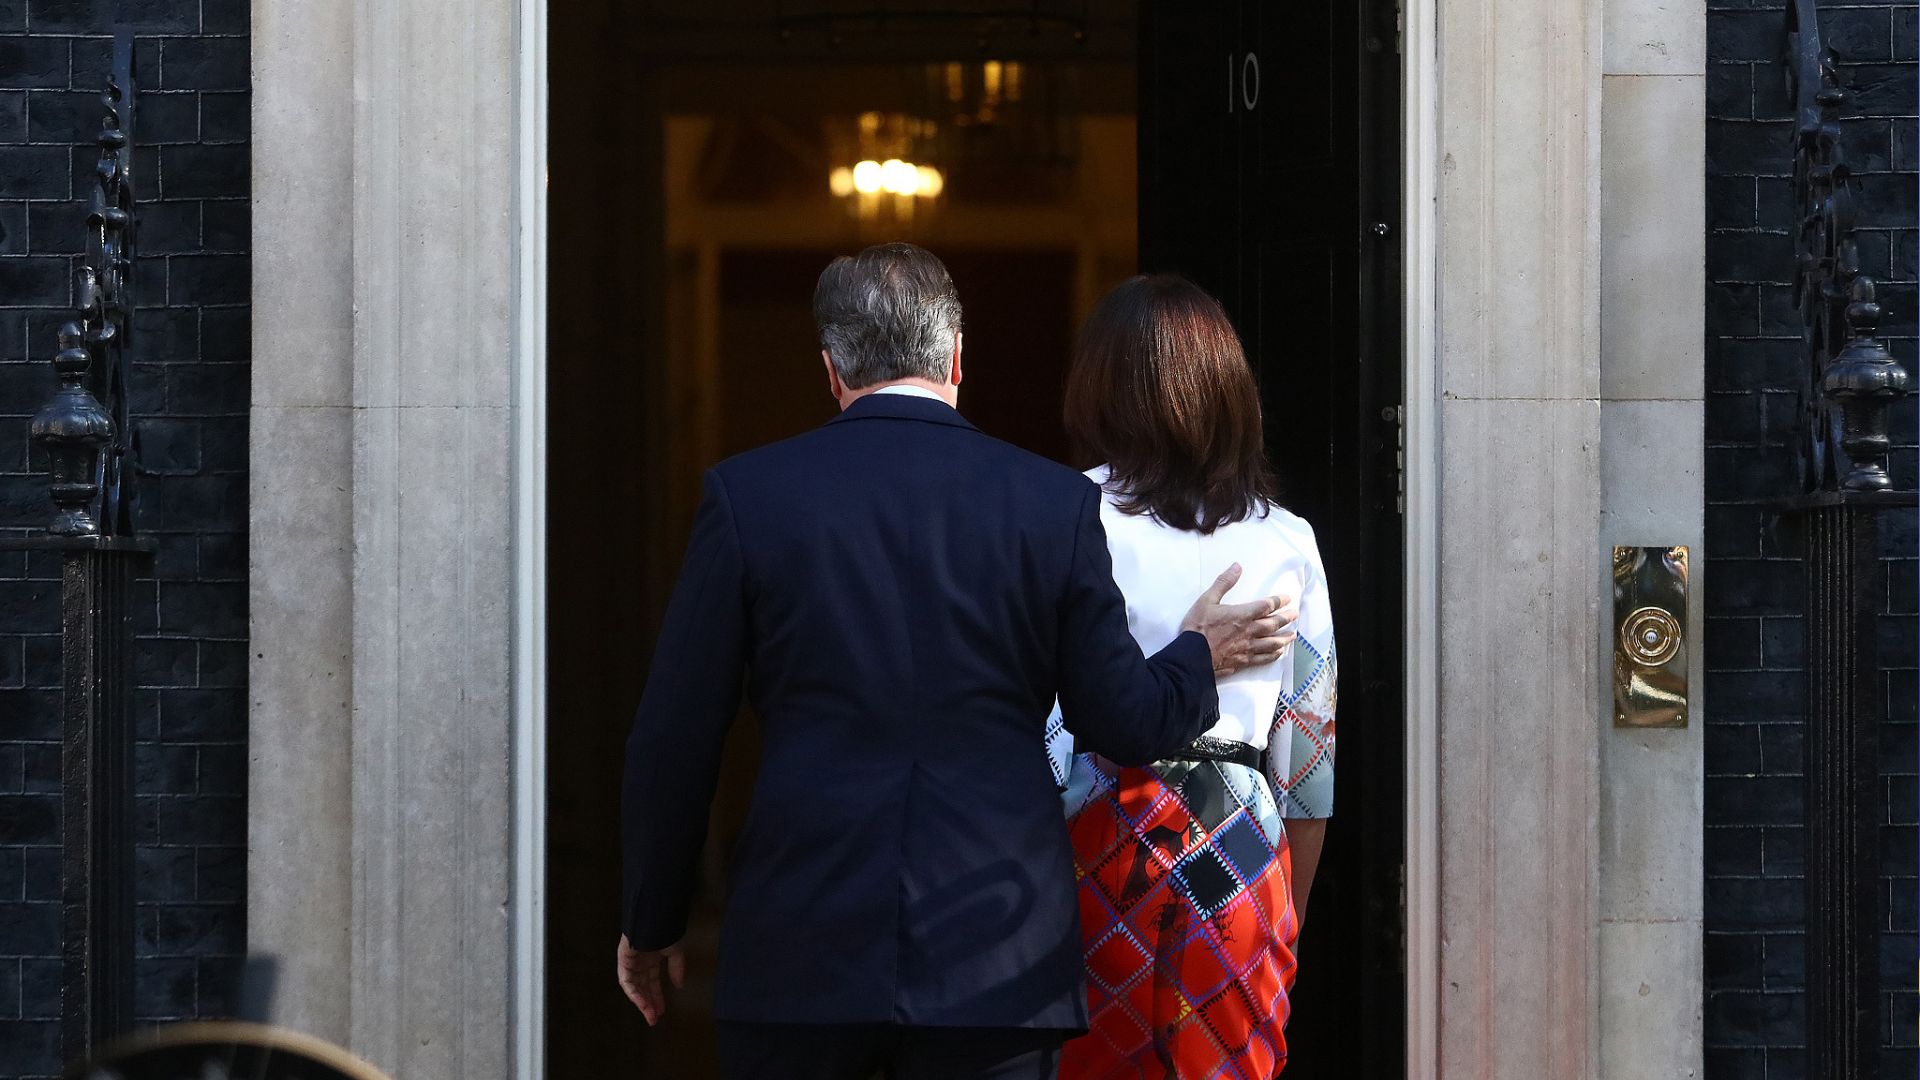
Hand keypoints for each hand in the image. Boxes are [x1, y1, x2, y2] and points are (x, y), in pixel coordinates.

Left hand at [616, 934, 685, 1025]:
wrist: (654, 917)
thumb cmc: (664, 929)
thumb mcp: (675, 951)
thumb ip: (676, 968)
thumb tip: (679, 985)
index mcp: (651, 959)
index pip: (653, 982)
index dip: (657, 996)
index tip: (662, 1010)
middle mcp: (640, 962)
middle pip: (643, 988)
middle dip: (649, 1003)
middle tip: (654, 1018)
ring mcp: (631, 962)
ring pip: (635, 988)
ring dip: (642, 1002)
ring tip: (651, 1016)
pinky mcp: (623, 961)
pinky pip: (626, 982)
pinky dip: (634, 993)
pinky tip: (642, 1003)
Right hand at [1179, 564, 1296, 675]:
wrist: (1191, 656)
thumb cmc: (1197, 628)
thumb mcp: (1207, 600)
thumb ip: (1223, 583)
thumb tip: (1237, 567)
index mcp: (1242, 614)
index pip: (1266, 606)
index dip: (1279, 601)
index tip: (1287, 599)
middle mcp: (1249, 631)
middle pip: (1273, 624)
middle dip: (1286, 618)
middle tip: (1295, 615)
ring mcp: (1247, 647)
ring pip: (1272, 643)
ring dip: (1284, 638)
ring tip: (1292, 636)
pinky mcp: (1243, 661)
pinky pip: (1263, 658)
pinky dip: (1273, 655)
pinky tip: (1278, 654)